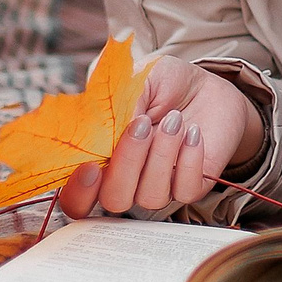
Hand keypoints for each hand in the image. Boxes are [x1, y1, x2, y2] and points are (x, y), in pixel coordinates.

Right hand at [60, 56, 263, 219]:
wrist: (204, 84)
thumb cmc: (163, 83)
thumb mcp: (135, 82)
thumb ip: (114, 108)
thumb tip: (104, 132)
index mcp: (102, 158)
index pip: (77, 197)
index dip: (79, 191)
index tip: (92, 166)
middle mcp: (127, 179)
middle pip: (114, 200)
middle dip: (127, 163)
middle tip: (142, 123)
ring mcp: (159, 185)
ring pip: (151, 197)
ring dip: (162, 155)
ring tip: (174, 119)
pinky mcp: (190, 185)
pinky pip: (186, 190)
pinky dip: (190, 160)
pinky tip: (193, 132)